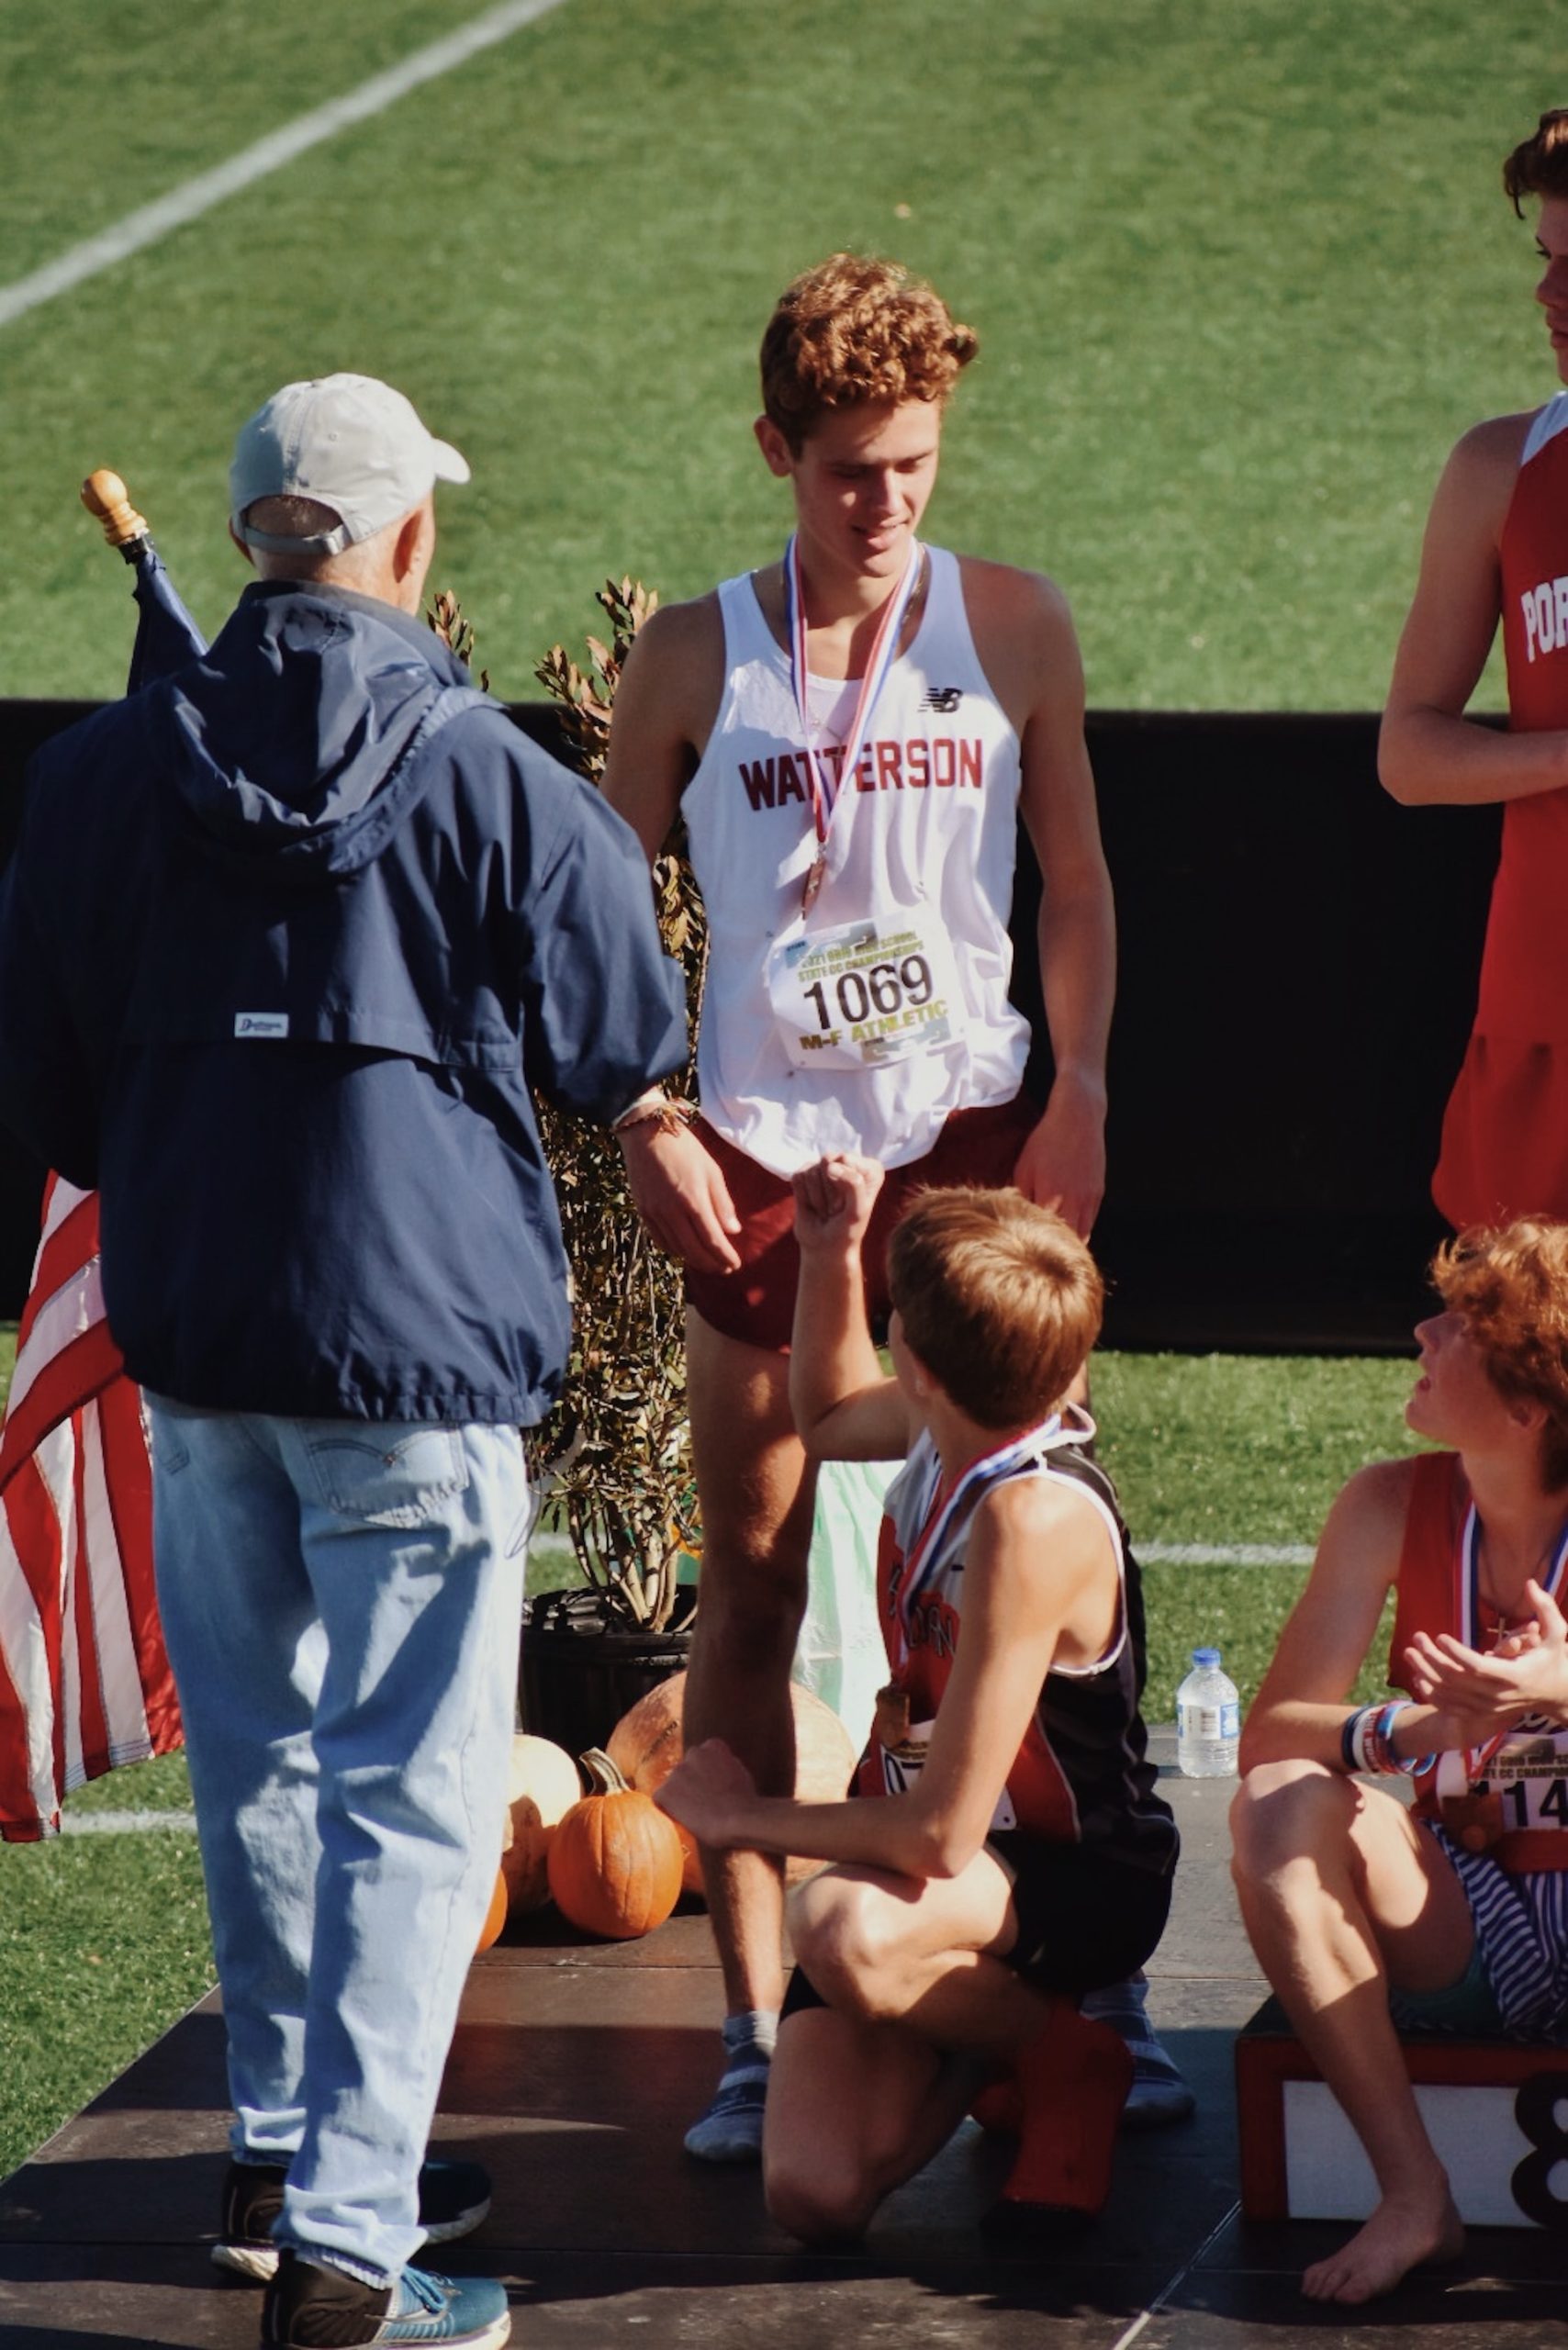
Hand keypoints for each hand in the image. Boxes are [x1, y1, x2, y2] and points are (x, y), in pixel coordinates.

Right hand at [618, 1120, 742, 1273]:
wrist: (647, 1134)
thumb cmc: (685, 1149)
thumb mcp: (712, 1170)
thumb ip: (722, 1203)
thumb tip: (732, 1231)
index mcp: (693, 1200)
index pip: (712, 1240)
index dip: (725, 1257)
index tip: (735, 1264)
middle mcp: (672, 1211)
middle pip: (694, 1250)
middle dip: (712, 1264)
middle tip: (724, 1268)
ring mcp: (655, 1213)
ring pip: (676, 1249)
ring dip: (694, 1260)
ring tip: (708, 1262)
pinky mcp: (643, 1211)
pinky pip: (660, 1240)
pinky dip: (675, 1250)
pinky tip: (684, 1250)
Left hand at [654, 1738, 758, 1848]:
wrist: (738, 1818)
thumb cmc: (745, 1801)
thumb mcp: (740, 1773)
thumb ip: (724, 1765)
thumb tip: (717, 1768)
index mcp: (713, 1746)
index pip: (701, 1757)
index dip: (705, 1775)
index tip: (713, 1789)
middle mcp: (693, 1752)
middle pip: (685, 1769)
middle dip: (690, 1783)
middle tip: (703, 1803)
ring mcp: (678, 1771)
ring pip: (673, 1786)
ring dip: (681, 1797)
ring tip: (698, 1814)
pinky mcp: (665, 1790)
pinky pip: (660, 1801)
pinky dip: (668, 1810)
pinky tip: (685, 1818)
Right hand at [791, 1151, 884, 1255]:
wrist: (825, 1247)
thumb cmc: (847, 1230)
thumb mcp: (857, 1210)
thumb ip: (853, 1183)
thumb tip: (828, 1164)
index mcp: (869, 1169)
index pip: (846, 1160)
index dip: (843, 1186)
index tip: (848, 1205)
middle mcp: (847, 1164)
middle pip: (828, 1163)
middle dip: (829, 1192)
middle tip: (836, 1210)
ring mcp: (824, 1168)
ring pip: (812, 1171)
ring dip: (817, 1197)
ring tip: (825, 1210)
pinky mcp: (805, 1176)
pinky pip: (798, 1177)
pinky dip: (803, 1196)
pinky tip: (813, 1206)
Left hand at [1011, 1071, 1106, 1236]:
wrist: (1078, 1119)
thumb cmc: (1046, 1142)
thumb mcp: (1024, 1167)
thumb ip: (1020, 1197)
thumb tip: (1016, 1219)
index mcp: (1049, 1197)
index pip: (1042, 1235)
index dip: (1034, 1244)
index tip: (1025, 1249)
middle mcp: (1072, 1202)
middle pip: (1065, 1242)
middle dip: (1054, 1250)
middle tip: (1041, 1255)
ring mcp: (1089, 1199)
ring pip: (1082, 1235)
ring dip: (1070, 1243)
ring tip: (1056, 1247)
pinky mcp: (1098, 1194)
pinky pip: (1091, 1221)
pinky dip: (1081, 1229)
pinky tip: (1070, 1229)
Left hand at [1403, 1579, 1567, 1735]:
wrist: (1557, 1696)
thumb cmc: (1554, 1659)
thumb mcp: (1558, 1633)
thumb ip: (1545, 1608)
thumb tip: (1530, 1582)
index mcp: (1514, 1676)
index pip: (1478, 1667)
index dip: (1457, 1653)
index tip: (1440, 1636)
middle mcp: (1499, 1695)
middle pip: (1457, 1680)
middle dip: (1432, 1658)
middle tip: (1416, 1638)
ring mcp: (1489, 1708)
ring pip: (1449, 1694)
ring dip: (1425, 1674)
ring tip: (1409, 1653)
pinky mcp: (1482, 1714)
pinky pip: (1451, 1708)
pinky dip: (1432, 1695)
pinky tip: (1418, 1678)